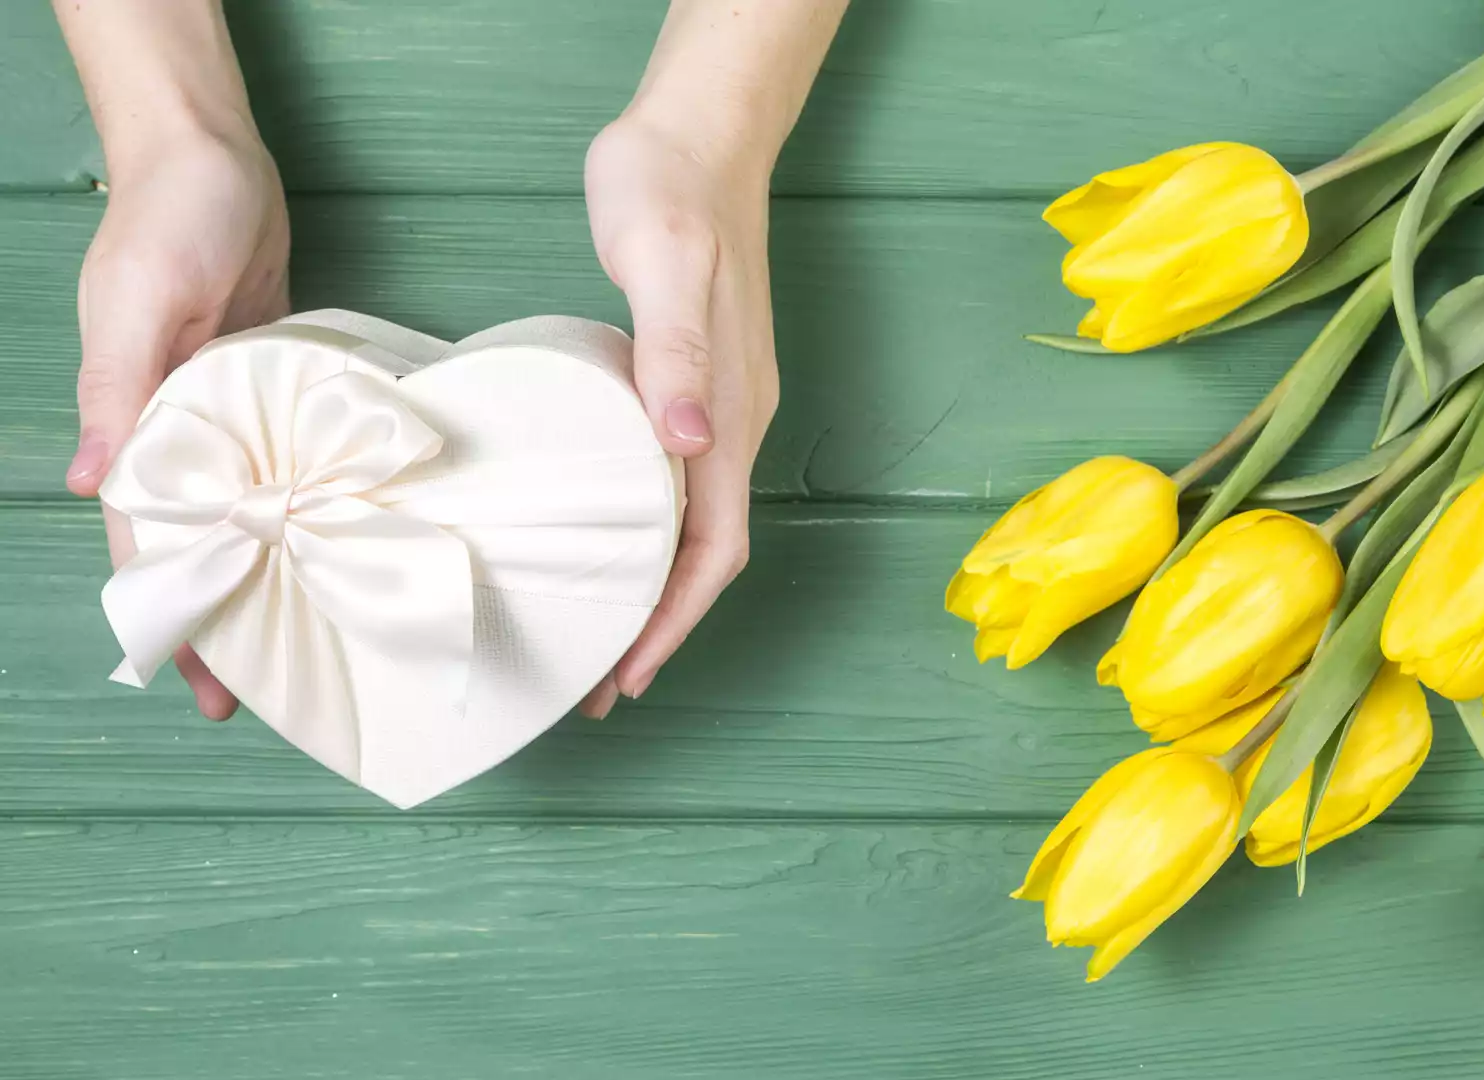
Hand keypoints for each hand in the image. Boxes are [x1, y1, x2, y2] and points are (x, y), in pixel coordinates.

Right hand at [65, 131, 290, 719]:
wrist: (209, 153)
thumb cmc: (166, 220)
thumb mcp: (136, 304)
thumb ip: (119, 394)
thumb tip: (92, 486)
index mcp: (135, 417)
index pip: (154, 538)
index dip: (175, 609)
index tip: (201, 681)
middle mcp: (180, 422)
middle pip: (207, 538)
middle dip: (229, 611)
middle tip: (268, 687)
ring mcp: (229, 402)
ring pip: (250, 506)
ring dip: (272, 564)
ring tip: (309, 630)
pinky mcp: (272, 375)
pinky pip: (288, 452)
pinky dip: (305, 496)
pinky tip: (338, 536)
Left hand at [578, 113, 779, 716]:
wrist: (696, 136)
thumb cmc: (672, 193)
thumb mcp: (665, 263)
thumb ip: (678, 351)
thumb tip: (691, 442)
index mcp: (733, 410)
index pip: (716, 546)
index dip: (675, 619)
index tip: (628, 674)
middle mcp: (733, 420)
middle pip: (706, 554)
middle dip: (659, 627)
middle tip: (596, 685)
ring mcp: (715, 404)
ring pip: (690, 524)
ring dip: (650, 588)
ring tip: (593, 633)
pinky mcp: (687, 383)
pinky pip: (672, 485)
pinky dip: (640, 533)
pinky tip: (596, 537)